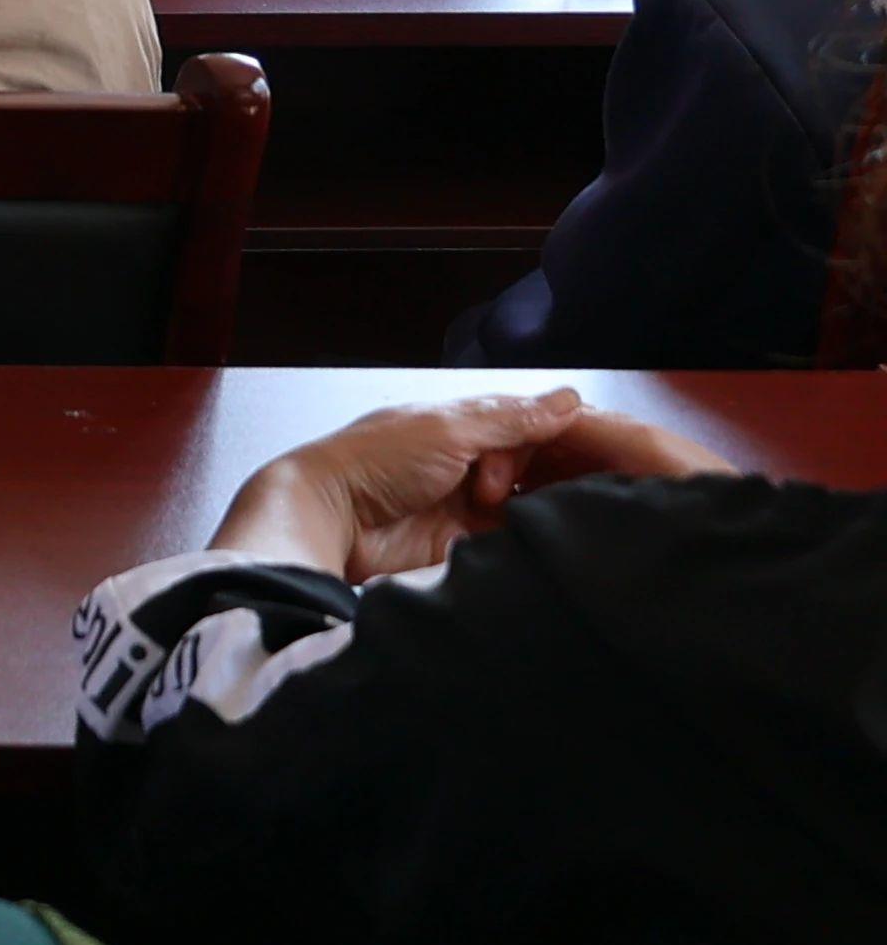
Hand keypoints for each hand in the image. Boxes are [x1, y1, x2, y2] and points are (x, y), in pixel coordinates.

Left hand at [210, 389, 731, 579]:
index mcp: (469, 424)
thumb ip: (509, 419)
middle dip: (573, 475)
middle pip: (546, 466)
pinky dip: (535, 537)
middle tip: (604, 489)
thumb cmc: (374, 461)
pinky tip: (564, 540)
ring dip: (557, 507)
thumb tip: (571, 399)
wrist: (327, 520)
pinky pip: (516, 539)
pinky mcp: (468, 545)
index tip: (618, 455)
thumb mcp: (446, 430)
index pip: (540, 425)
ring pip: (536, 504)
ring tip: (590, 514)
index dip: (578, 437)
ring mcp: (473, 506)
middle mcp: (476, 461)